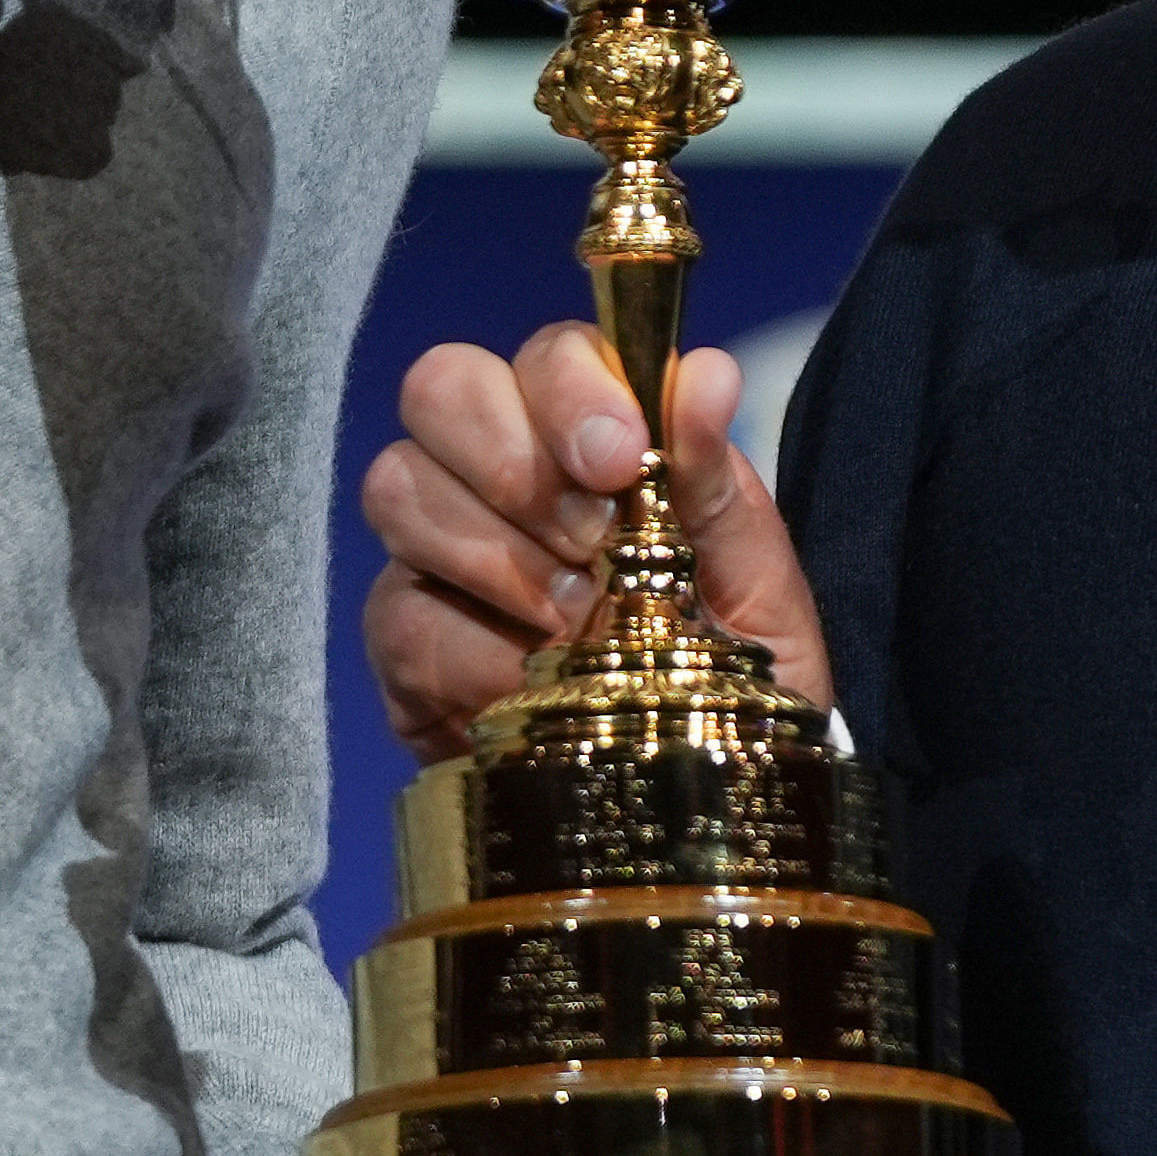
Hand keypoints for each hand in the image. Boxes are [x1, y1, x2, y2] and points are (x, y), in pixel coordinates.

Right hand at [360, 320, 827, 762]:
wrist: (694, 801)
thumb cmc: (732, 673)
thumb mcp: (756, 587)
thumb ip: (718, 484)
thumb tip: (706, 374)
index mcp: (592, 434)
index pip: (548, 354)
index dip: (569, 390)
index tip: (619, 460)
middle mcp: (498, 469)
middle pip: (440, 388)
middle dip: (514, 462)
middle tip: (591, 544)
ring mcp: (435, 549)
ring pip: (400, 487)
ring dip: (497, 558)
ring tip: (576, 625)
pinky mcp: (400, 638)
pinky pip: (400, 610)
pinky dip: (475, 651)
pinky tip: (531, 684)